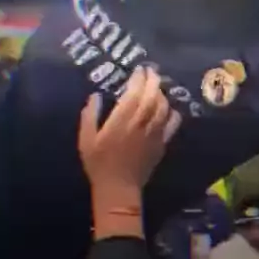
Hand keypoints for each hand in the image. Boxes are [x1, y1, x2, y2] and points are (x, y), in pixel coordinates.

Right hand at [78, 67, 181, 195]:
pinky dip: (172, 111)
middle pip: (152, 96)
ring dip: (162, 93)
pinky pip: (172, 123)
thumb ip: (90, 115)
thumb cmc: (99, 163)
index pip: (135, 93)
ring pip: (164, 107)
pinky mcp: (162, 143)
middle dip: (153, 80)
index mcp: (121, 121)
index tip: (139, 70)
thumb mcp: (86, 139)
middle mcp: (140, 124)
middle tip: (151, 71)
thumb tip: (95, 96)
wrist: (118, 189)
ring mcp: (154, 133)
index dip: (139, 79)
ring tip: (157, 86)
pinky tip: (168, 107)